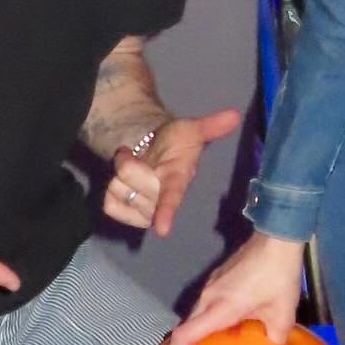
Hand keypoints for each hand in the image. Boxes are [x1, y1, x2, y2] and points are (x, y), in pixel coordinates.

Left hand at [103, 108, 241, 235]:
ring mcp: (143, 210)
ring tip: (133, 164)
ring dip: (120, 172)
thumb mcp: (193, 130)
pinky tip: (122, 183)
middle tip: (140, 154)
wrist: (154, 149)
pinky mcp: (125, 213)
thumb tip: (235, 115)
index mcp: (177, 182)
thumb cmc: (177, 142)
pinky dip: (111, 190)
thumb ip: (212, 126)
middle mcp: (162, 201)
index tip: (162, 229)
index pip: (172, 199)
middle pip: (135, 186)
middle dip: (131, 164)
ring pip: (120, 191)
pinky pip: (109, 205)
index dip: (166, 212)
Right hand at [161, 233, 305, 344]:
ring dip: (195, 332)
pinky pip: (205, 303)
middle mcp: (209, 296)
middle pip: (186, 326)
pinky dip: (205, 318)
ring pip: (195, 313)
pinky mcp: (218, 276)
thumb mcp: (283, 313)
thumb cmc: (278, 276)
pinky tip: (220, 326)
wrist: (277, 238)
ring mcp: (212, 284)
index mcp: (221, 308)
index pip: (186, 335)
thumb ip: (276, 336)